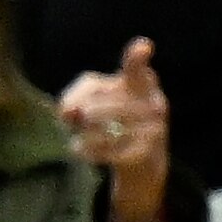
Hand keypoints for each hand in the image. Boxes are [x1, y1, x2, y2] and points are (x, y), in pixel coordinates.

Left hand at [56, 38, 168, 221]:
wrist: (145, 173)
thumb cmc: (116, 128)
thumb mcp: (102, 106)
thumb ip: (83, 98)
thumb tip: (67, 111)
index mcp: (144, 88)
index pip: (137, 71)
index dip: (136, 60)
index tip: (142, 48)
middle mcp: (154, 107)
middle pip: (100, 103)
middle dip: (81, 111)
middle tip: (72, 118)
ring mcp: (153, 134)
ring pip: (100, 127)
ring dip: (82, 134)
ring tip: (81, 138)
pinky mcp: (145, 158)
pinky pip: (103, 151)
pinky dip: (86, 152)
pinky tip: (84, 153)